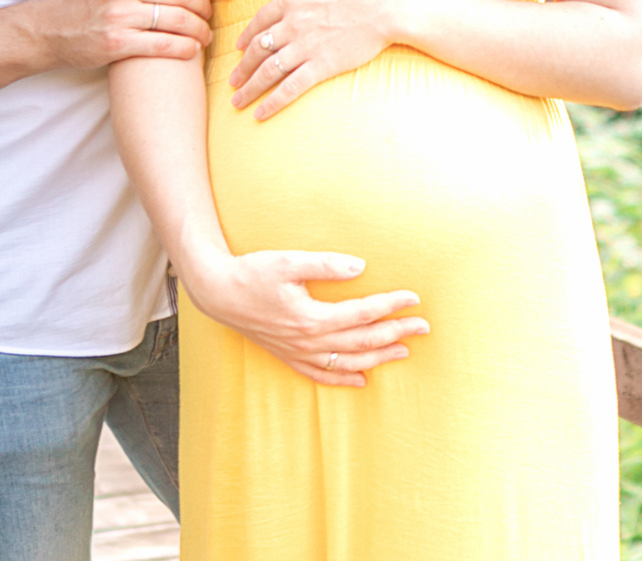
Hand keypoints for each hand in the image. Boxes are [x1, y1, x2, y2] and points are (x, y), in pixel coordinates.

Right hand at [31, 0, 214, 68]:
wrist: (47, 29)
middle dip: (203, 2)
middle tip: (208, 10)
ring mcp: (118, 16)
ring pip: (176, 19)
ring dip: (199, 27)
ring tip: (204, 32)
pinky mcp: (117, 44)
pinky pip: (163, 45)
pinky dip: (185, 47)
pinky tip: (193, 48)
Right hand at [181, 248, 427, 386]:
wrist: (217, 293)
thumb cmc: (252, 272)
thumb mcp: (288, 261)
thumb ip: (326, 265)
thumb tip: (360, 267)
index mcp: (311, 317)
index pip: (363, 312)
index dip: (391, 305)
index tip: (414, 297)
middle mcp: (308, 341)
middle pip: (362, 340)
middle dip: (396, 333)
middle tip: (424, 327)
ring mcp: (298, 353)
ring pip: (347, 362)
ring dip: (378, 357)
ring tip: (405, 352)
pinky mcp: (288, 356)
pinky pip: (321, 375)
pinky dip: (344, 379)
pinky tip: (362, 380)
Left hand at [228, 0, 422, 119]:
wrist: (387, 4)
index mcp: (290, 1)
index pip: (259, 22)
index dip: (245, 38)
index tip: (238, 50)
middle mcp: (291, 24)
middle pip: (257, 50)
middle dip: (241, 69)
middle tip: (232, 82)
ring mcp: (305, 46)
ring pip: (267, 72)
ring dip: (249, 89)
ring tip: (237, 102)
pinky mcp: (321, 65)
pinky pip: (290, 88)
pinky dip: (272, 103)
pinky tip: (261, 114)